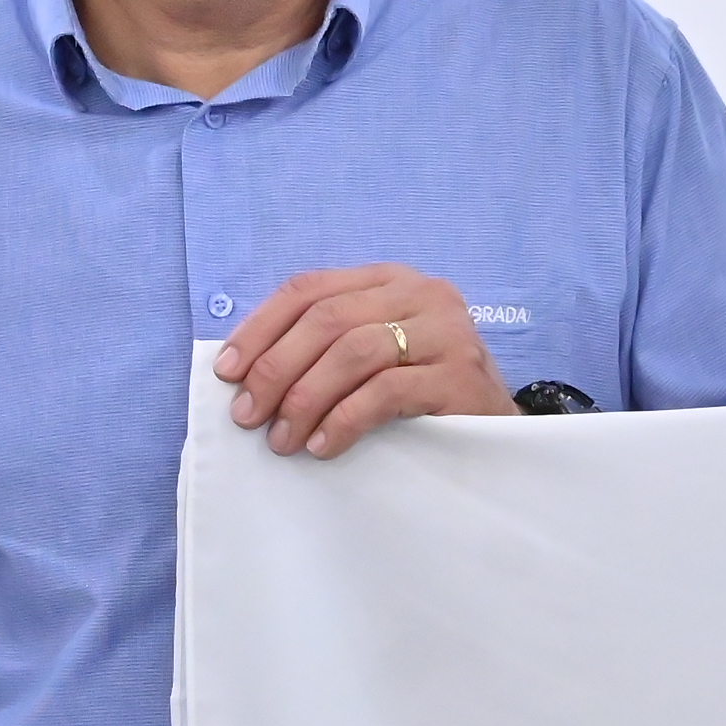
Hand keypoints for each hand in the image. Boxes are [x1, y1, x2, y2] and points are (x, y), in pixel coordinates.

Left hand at [213, 266, 515, 456]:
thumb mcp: (375, 357)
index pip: (309, 289)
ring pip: (353, 352)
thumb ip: (326, 347)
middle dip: (276, 369)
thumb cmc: (423, 396)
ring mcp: (445, 330)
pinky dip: (344, 419)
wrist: (499, 430)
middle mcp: (421, 293)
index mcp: (389, 280)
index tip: (226, 372)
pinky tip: (324, 445)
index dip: (260, 329)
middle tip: (249, 415)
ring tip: (284, 440)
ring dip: (305, 398)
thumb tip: (245, 371)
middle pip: (326, 319)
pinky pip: (385, 391)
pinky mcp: (461, 374)